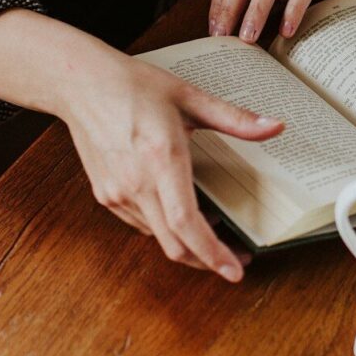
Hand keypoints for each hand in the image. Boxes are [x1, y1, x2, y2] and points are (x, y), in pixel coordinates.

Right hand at [58, 52, 284, 279]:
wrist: (81, 84)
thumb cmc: (134, 85)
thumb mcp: (189, 96)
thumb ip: (234, 118)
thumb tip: (274, 126)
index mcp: (161, 158)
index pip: (186, 222)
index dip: (212, 253)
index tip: (234, 271)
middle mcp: (136, 182)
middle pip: (174, 244)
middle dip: (207, 261)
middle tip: (234, 259)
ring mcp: (117, 193)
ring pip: (157, 237)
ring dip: (185, 243)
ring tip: (212, 230)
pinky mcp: (106, 195)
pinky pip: (141, 224)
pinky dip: (163, 228)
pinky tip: (177, 212)